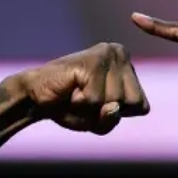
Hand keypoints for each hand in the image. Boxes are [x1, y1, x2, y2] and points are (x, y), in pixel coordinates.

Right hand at [19, 43, 149, 134]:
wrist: (35, 97)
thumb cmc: (70, 108)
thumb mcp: (98, 123)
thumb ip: (112, 120)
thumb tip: (114, 107)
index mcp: (127, 65)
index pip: (142, 107)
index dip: (118, 115)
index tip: (98, 104)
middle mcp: (121, 53)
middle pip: (132, 105)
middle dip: (106, 112)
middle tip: (86, 100)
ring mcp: (107, 54)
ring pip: (114, 102)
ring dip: (91, 109)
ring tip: (77, 94)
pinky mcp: (92, 61)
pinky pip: (95, 101)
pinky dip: (80, 104)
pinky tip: (71, 90)